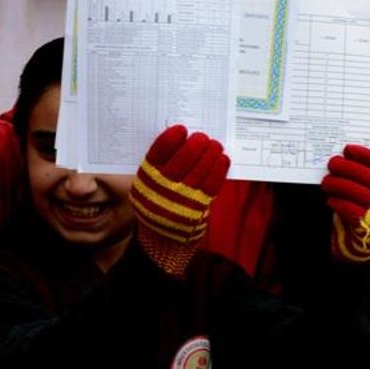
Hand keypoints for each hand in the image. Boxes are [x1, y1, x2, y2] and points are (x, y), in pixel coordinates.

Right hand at [132, 125, 229, 276]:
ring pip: (200, 171)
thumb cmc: (159, 201)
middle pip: (182, 161)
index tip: (181, 130)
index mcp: (146, 180)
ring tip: (215, 144)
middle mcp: (163, 190)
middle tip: (202, 136)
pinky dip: (219, 169)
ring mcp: (182, 200)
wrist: (163, 239)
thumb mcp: (150, 185)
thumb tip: (181, 139)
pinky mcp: (199, 208)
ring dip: (210, 154)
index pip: (157, 155)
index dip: (170, 140)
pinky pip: (213, 184)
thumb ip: (160, 166)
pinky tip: (222, 158)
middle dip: (194, 145)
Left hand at [321, 145, 369, 262]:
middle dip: (349, 168)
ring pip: (362, 195)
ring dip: (341, 185)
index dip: (365, 155)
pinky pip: (353, 212)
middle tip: (332, 163)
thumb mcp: (367, 192)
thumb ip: (360, 177)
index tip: (348, 148)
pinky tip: (331, 200)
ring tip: (326, 182)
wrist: (365, 246)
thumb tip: (340, 158)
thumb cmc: (362, 212)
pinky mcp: (368, 228)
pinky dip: (340, 204)